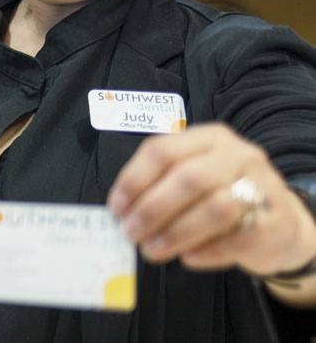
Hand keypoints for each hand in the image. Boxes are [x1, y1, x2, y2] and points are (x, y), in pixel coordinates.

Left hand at [108, 124, 315, 276]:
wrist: (278, 219)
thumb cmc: (222, 194)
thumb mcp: (195, 175)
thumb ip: (162, 185)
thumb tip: (122, 211)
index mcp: (208, 137)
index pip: (163, 150)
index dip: (134, 180)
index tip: (116, 208)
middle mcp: (235, 154)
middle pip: (187, 177)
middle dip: (152, 208)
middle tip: (130, 233)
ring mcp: (260, 184)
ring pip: (214, 207)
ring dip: (176, 232)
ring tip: (152, 250)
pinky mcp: (274, 220)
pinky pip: (237, 238)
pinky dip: (207, 251)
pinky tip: (188, 257)